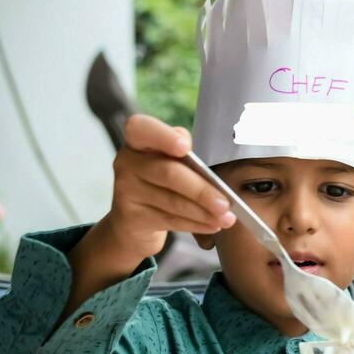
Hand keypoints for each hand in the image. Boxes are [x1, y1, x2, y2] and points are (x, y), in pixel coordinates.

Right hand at [105, 113, 235, 263]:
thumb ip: (185, 157)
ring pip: (172, 202)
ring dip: (204, 212)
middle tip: (225, 204)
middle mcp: (126, 161)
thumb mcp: (168, 160)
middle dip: (202, 190)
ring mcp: (126, 190)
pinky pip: (169, 220)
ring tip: (227, 218)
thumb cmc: (160, 181)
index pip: (142, 128)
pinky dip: (195, 224)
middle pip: (169, 173)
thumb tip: (212, 179)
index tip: (185, 148)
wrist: (133, 219)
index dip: (164, 136)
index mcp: (137, 138)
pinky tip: (212, 225)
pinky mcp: (131, 217)